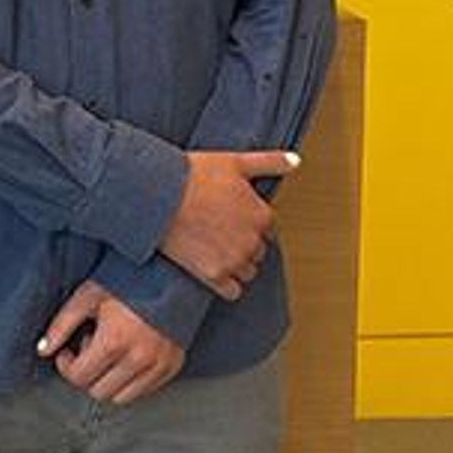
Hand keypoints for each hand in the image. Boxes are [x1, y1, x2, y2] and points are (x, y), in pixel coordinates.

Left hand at [37, 280, 184, 404]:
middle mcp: (138, 359)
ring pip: (121, 398)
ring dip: (108, 380)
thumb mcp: (87, 297)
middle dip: (87, 373)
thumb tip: (43, 351)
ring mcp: (158, 365)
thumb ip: (61, 326)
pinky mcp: (173, 367)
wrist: (171, 272)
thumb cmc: (126, 281)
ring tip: (111, 351)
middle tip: (90, 347)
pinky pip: (145, 391)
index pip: (79, 377)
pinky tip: (128, 355)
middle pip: (98, 392)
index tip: (67, 351)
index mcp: (114, 341)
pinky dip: (131, 381)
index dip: (66, 366)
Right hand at [159, 150, 298, 298]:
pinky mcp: (213, 275)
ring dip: (236, 264)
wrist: (157, 194)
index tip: (232, 216)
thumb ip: (269, 162)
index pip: (268, 228)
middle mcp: (252, 241)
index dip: (250, 222)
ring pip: (247, 272)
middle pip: (258, 251)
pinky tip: (212, 270)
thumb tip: (295, 160)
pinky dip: (226, 284)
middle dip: (244, 244)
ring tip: (213, 249)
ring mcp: (233, 260)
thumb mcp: (234, 161)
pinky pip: (232, 291)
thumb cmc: (192, 175)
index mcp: (260, 215)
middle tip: (219, 231)